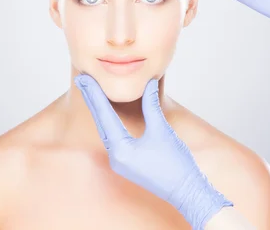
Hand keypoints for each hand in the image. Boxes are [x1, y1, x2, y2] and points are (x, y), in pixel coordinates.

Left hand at [74, 74, 232, 228]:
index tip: (84, 78)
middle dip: (92, 100)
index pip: (103, 115)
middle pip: (100, 122)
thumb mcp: (162, 130)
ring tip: (92, 93)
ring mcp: (120, 163)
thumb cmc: (176, 164)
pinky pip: (114, 139)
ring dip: (99, 112)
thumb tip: (148, 83)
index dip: (94, 94)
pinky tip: (108, 114)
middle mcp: (116, 157)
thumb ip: (151, 105)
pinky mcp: (127, 164)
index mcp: (121, 150)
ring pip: (105, 131)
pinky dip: (109, 123)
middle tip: (82, 80)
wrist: (187, 192)